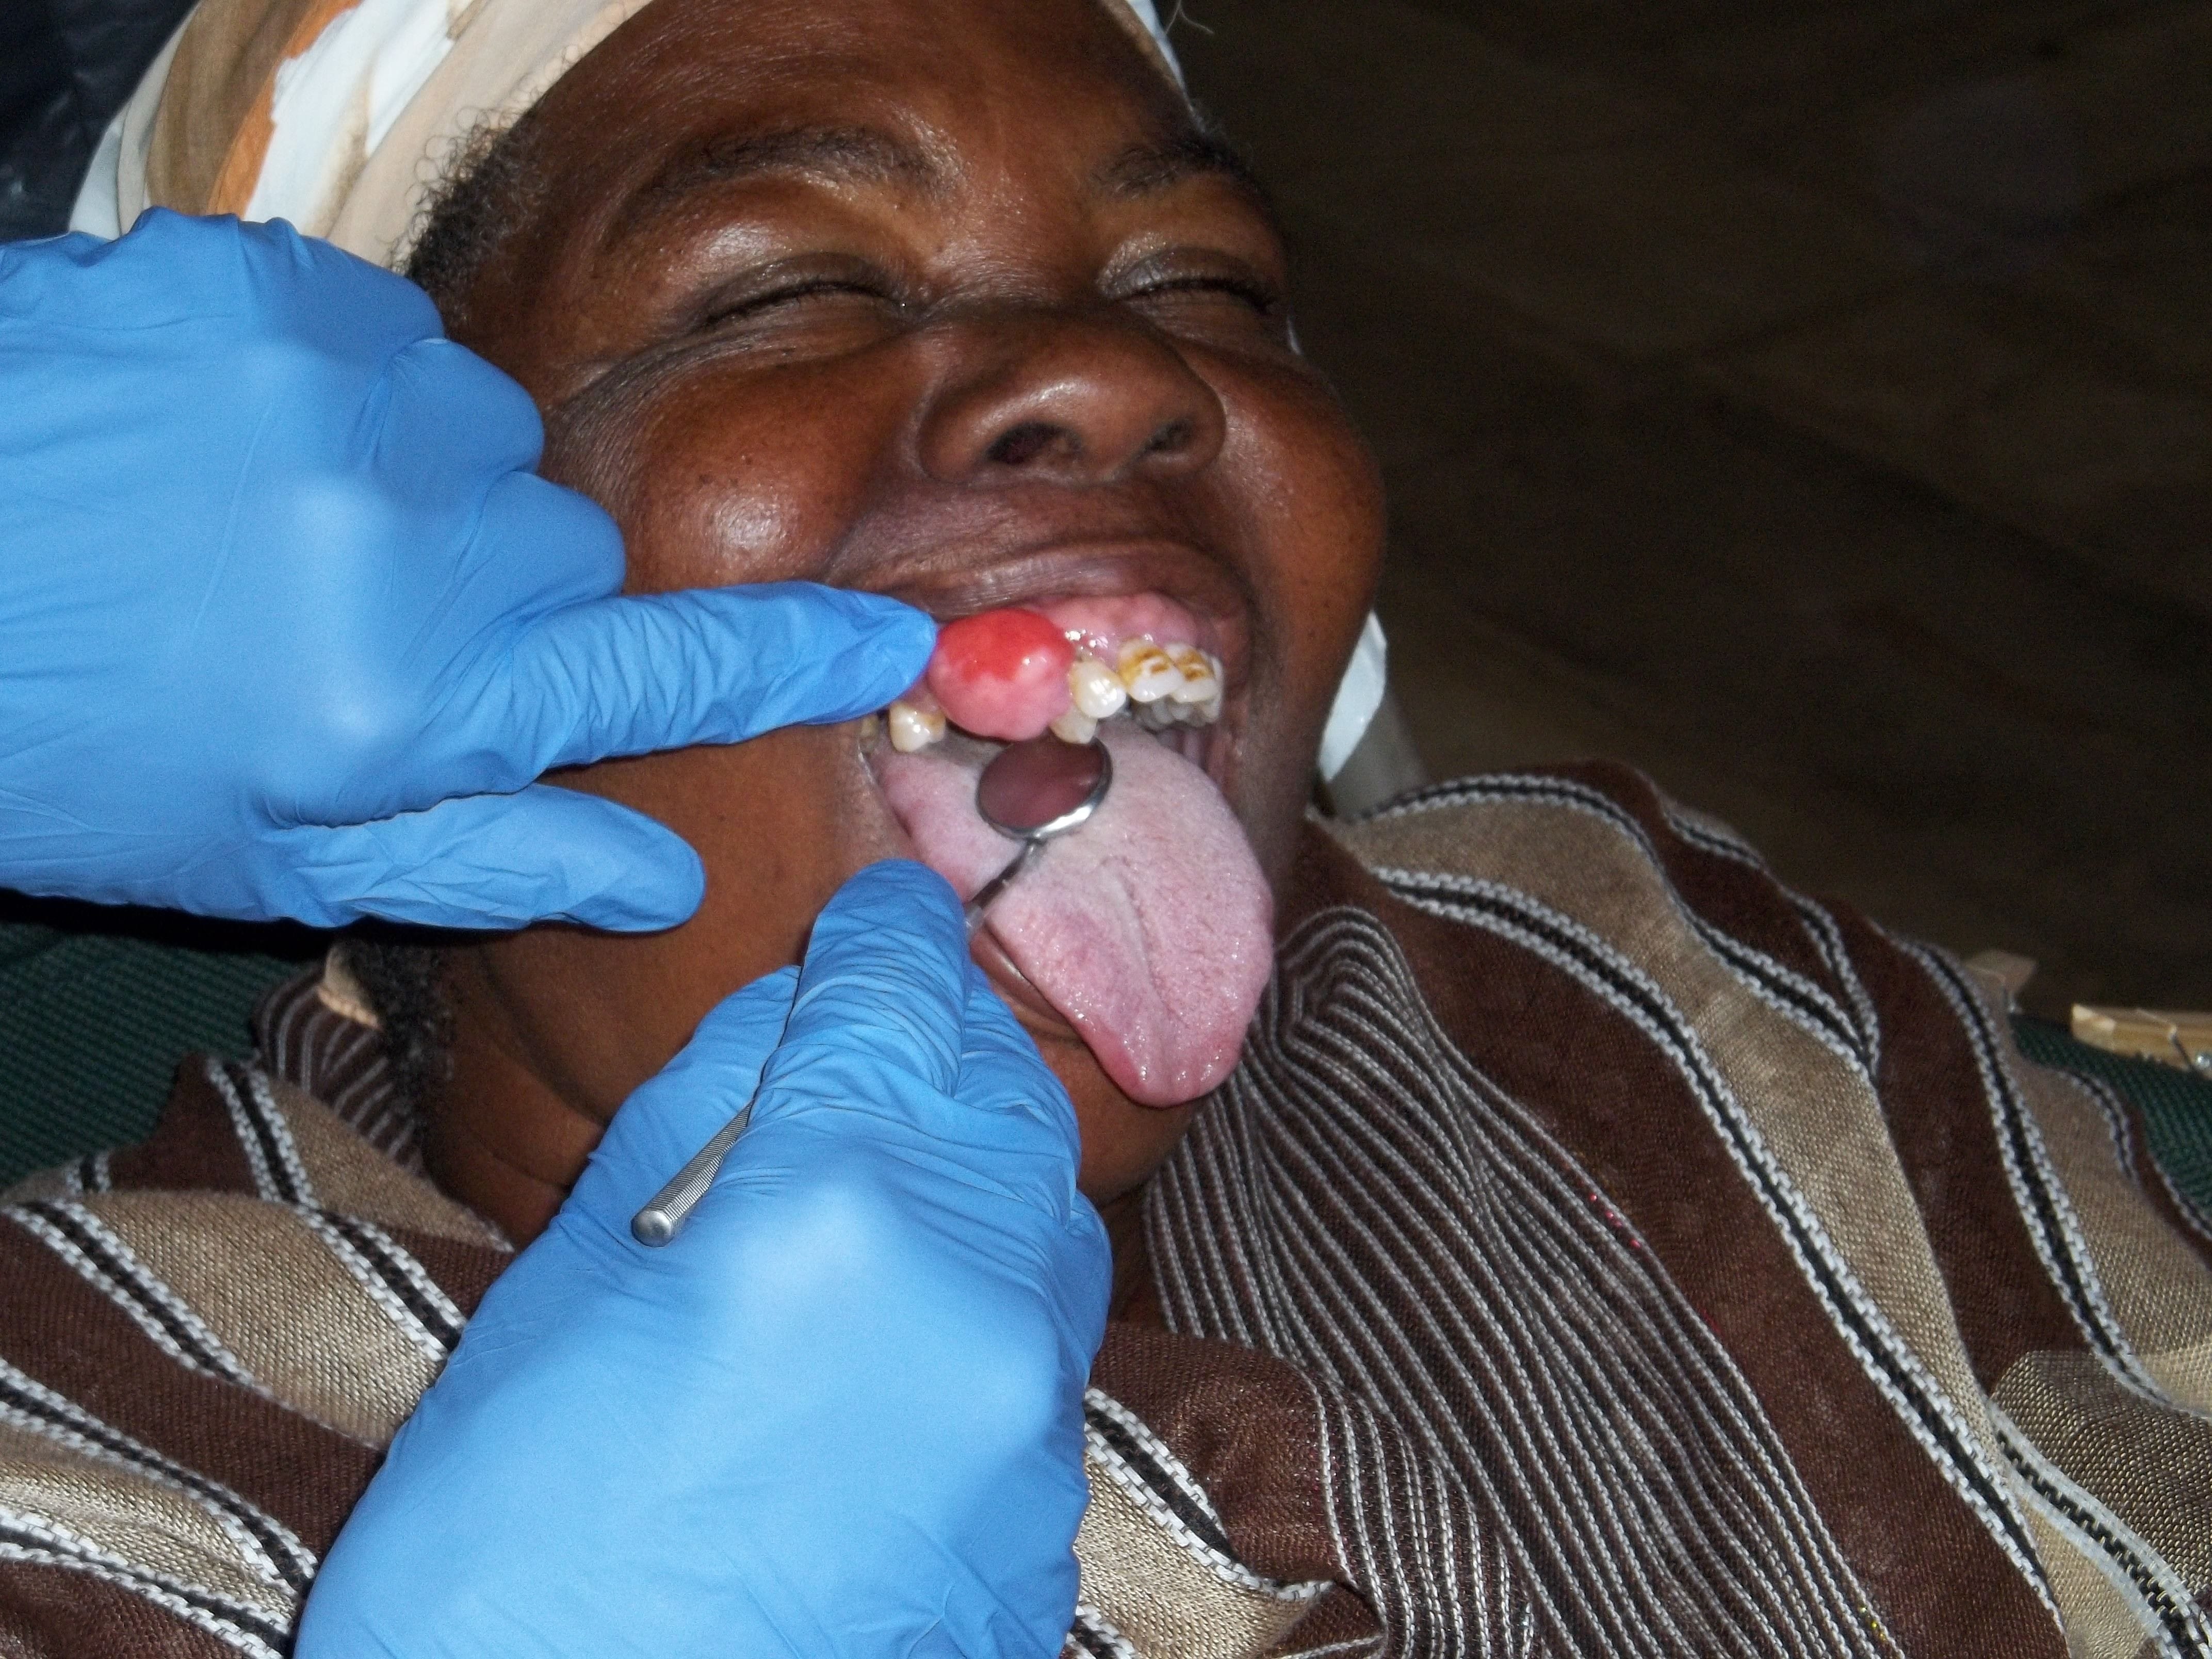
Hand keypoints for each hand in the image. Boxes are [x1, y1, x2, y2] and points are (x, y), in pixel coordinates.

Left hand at [0, 211, 931, 928]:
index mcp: (416, 702)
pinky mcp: (257, 285)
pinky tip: (255, 440)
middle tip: (383, 632)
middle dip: (513, 597)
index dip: (794, 657)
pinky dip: (352, 385)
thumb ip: (494, 851)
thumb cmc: (68, 750)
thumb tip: (674, 875)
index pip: (669, 671)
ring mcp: (333, 393)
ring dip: (434, 485)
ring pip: (494, 437)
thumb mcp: (276, 856)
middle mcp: (403, 541)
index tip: (887, 638)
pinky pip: (393, 330)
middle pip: (572, 553)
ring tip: (300, 529)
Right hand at [296, 861, 1110, 1658]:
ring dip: (980, 1148)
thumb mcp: (560, 1295)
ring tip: (891, 1149)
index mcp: (834, 1213)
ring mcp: (1028, 1419)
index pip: (891, 1002)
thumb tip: (789, 1022)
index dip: (880, 934)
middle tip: (878, 1020)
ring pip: (1047, 1208)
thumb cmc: (512, 1561)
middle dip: (941, 1033)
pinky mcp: (1043, 1518)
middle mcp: (974, 1297)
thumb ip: (696, 1122)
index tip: (881, 904)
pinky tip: (902, 1302)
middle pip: (1000, 1089)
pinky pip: (1041, 1342)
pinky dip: (986, 1282)